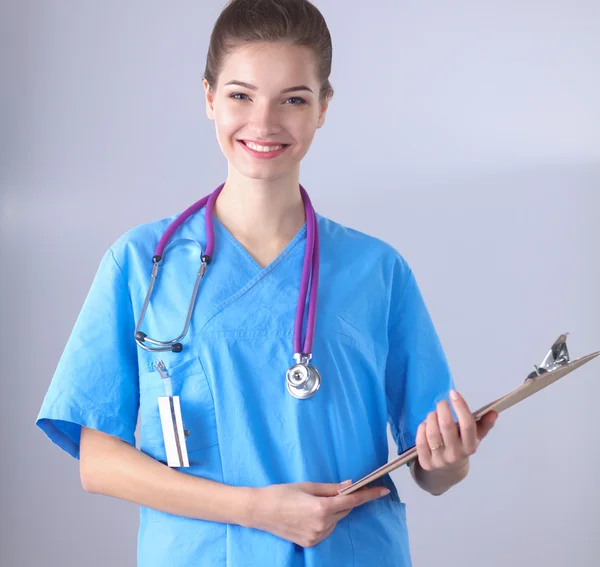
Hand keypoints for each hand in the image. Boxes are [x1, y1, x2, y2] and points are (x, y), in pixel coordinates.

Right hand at [249, 481, 388, 547]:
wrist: (260, 511)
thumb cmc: (282, 493)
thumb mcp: (307, 486)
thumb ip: (331, 488)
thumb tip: (350, 486)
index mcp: (322, 507)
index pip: (352, 501)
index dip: (368, 495)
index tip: (383, 490)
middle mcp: (322, 525)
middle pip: (344, 511)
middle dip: (342, 501)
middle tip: (332, 492)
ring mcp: (317, 536)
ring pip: (335, 521)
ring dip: (332, 511)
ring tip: (311, 503)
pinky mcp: (311, 543)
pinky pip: (326, 529)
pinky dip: (325, 521)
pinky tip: (308, 515)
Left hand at [415, 389, 497, 471]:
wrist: (449, 468)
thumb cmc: (461, 445)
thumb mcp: (475, 436)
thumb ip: (484, 424)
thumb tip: (493, 412)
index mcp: (470, 446)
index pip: (467, 424)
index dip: (460, 406)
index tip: (453, 393)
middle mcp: (456, 455)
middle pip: (447, 426)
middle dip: (442, 409)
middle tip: (442, 403)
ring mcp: (440, 460)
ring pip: (432, 432)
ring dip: (431, 417)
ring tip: (433, 414)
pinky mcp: (426, 462)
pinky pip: (421, 441)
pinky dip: (422, 428)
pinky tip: (425, 424)